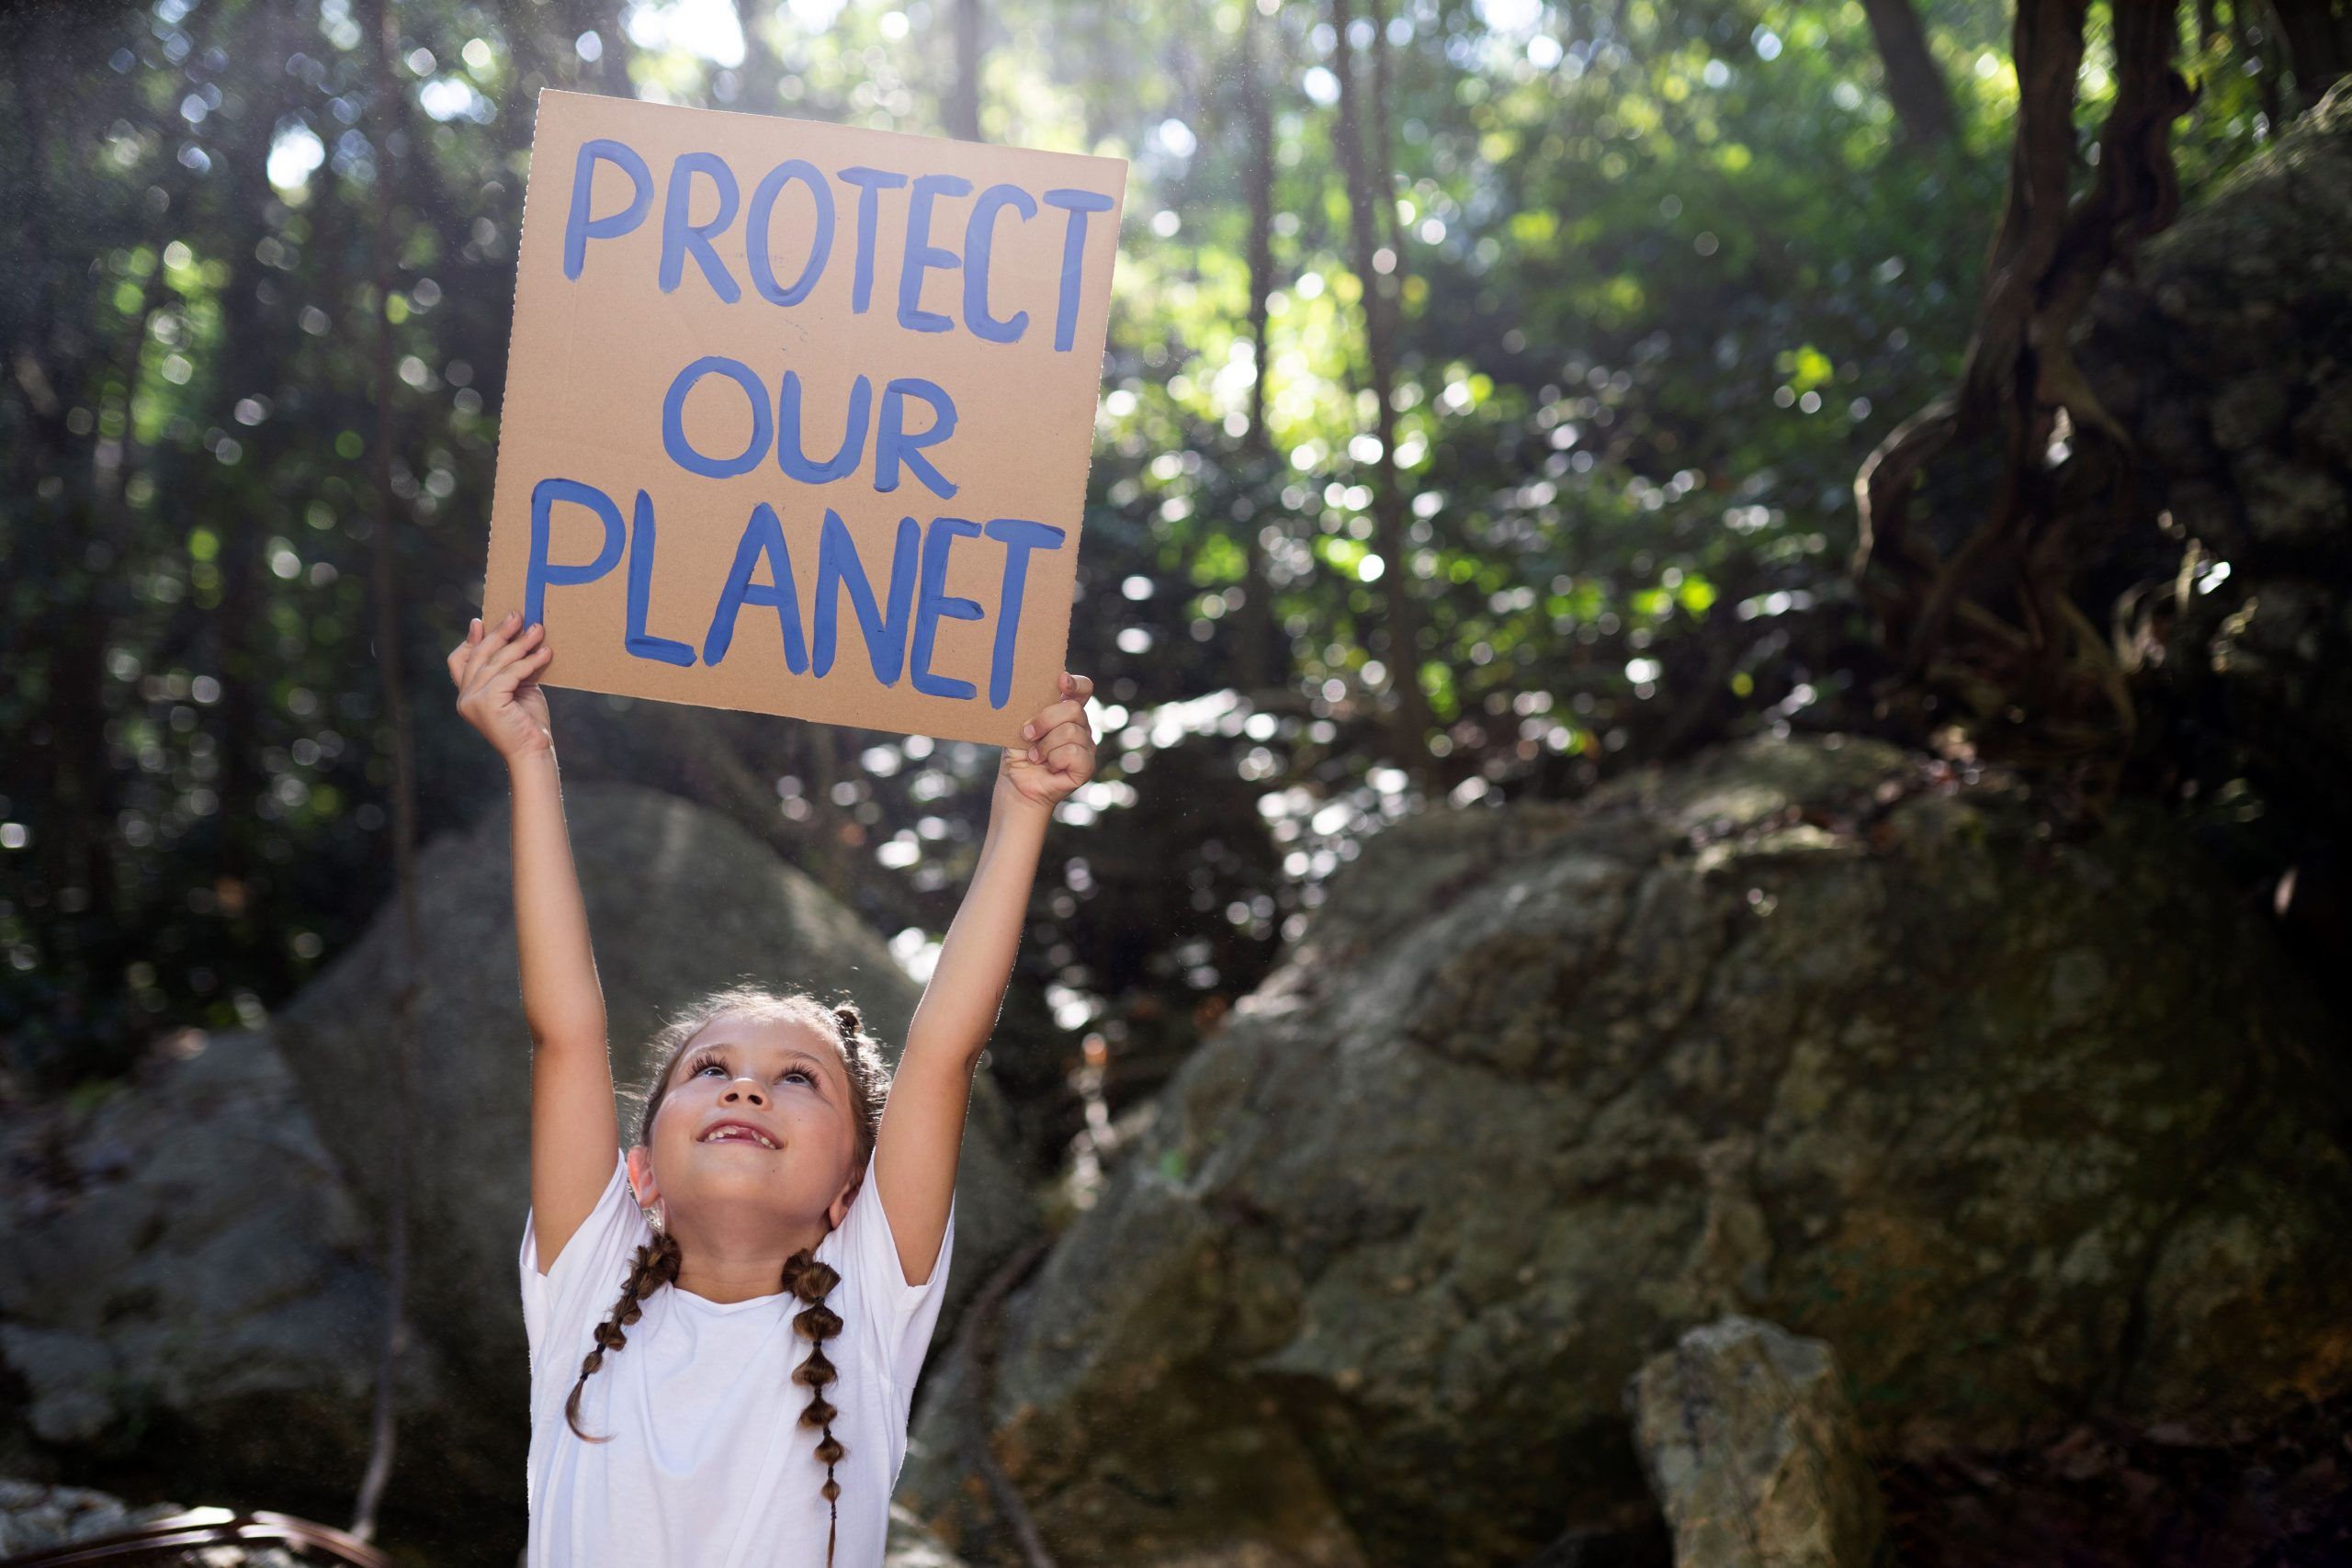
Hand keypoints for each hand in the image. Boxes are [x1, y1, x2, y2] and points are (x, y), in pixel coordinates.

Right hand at [450, 611, 553, 761]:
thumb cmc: (529, 722)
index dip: (470, 641)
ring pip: (497, 662)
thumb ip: (511, 668)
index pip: (459, 662)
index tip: (480, 621)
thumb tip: (517, 636)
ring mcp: (472, 701)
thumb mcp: (518, 688)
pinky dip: (529, 661)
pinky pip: (509, 673)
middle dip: (499, 633)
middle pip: (480, 656)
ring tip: (539, 630)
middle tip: (518, 616)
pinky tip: (545, 653)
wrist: (534, 752)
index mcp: (467, 695)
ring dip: (520, 643)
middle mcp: (464, 698)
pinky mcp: (487, 703)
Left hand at [998, 672, 1095, 810]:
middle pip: (1073, 709)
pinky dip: (1055, 759)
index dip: (1076, 683)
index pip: (1083, 689)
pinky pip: (1074, 752)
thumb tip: (1027, 688)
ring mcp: (1086, 746)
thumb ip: (1030, 707)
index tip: (1061, 681)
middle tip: (1027, 734)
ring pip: (1070, 732)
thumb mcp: (1019, 724)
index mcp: (1066, 711)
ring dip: (1045, 746)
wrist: (1016, 784)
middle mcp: (1080, 726)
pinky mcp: (1086, 767)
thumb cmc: (1018, 752)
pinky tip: (1049, 766)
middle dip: (1045, 721)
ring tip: (1035, 756)